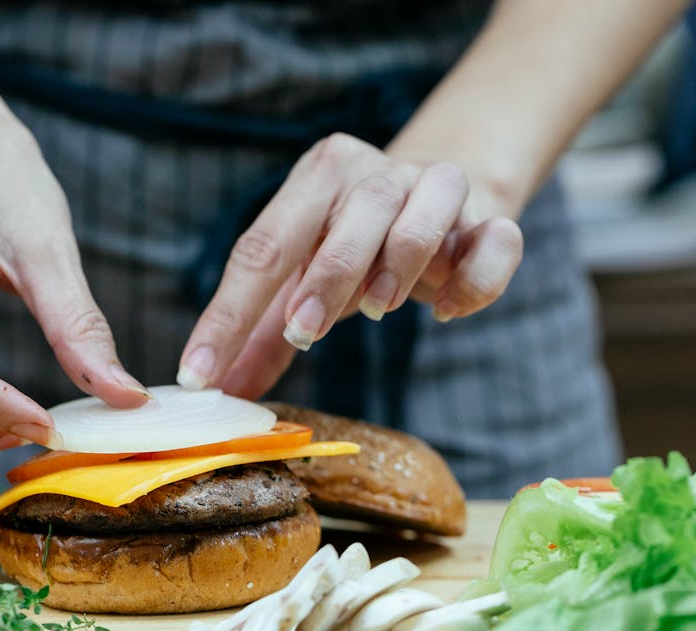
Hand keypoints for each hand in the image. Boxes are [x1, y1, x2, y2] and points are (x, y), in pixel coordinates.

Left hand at [178, 133, 522, 398]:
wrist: (440, 198)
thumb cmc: (352, 245)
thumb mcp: (298, 279)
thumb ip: (261, 333)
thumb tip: (221, 392)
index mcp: (316, 180)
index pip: (263, 246)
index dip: (228, 315)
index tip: (201, 375)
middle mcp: (375, 173)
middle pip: (352, 218)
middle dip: (324, 281)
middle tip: (303, 333)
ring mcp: (437, 188)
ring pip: (422, 219)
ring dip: (398, 269)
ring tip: (378, 310)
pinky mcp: (489, 217)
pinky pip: (495, 243)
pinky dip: (471, 283)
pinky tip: (443, 311)